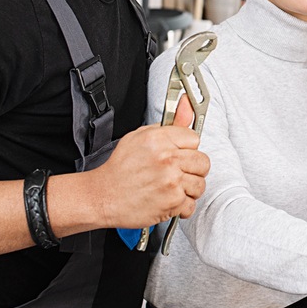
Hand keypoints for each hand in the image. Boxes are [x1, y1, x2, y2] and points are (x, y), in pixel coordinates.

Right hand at [92, 95, 209, 226]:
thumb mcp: (140, 136)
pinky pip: (191, 203)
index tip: (178, 153)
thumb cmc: (121, 168)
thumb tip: (187, 102)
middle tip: (177, 171)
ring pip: (200, 184)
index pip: (195, 138)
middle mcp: (167, 160)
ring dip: (188, 188)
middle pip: (202, 162)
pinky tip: (168, 198)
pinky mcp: (172, 202)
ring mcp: (171, 182)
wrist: (104, 196)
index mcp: (159, 140)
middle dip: (192, 168)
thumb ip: (171, 122)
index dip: (187, 148)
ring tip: (172, 186)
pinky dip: (181, 205)